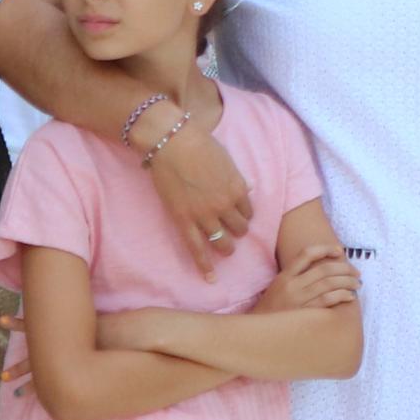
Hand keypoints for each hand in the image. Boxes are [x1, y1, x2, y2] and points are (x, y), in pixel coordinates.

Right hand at [143, 112, 253, 262]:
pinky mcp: (184, 220)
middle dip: (237, 231)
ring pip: (223, 241)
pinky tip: (210, 277)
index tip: (239, 214)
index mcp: (237, 188)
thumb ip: (235, 177)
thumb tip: (247, 188)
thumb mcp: (225, 158)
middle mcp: (224, 205)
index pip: (248, 210)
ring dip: (226, 247)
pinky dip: (204, 265)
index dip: (244, 214)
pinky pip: (196, 248)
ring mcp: (204, 215)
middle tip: (233, 231)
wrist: (171, 142)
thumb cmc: (198, 143)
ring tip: (226, 249)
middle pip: (239, 228)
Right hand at [255, 246, 360, 314]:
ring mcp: (298, 300)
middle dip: (344, 268)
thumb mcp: (278, 289)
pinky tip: (350, 297)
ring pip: (329, 284)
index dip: (326, 249)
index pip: (307, 254)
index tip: (340, 251)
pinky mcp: (304, 315)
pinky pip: (327, 301)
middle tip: (356, 272)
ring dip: (347, 282)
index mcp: (284, 276)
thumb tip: (325, 270)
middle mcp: (291, 286)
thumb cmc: (272, 312)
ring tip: (357, 284)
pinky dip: (342, 296)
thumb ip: (296, 278)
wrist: (258, 335)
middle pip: (323, 269)